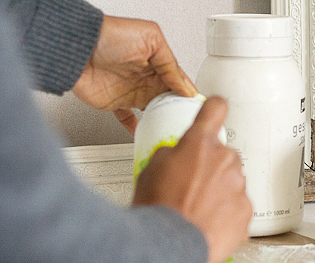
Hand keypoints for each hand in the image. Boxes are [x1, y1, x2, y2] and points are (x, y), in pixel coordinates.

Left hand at [72, 15, 196, 133]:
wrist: (76, 49)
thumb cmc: (108, 36)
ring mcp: (131, 91)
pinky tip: (144, 133)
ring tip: (171, 127)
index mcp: (157, 62)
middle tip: (186, 120)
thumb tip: (185, 86)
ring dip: (161, 119)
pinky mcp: (115, 103)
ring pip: (152, 110)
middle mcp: (145, 77)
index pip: (179, 80)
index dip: (189, 93)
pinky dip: (135, 127)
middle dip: (178, 109)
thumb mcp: (151, 40)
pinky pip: (127, 118)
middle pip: (168, 98)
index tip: (197, 106)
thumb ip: (170, 64)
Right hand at [132, 97, 251, 262]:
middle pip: (224, 156)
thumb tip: (181, 154)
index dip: (215, 108)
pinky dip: (226, 215)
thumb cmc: (158, 209)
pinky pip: (238, 208)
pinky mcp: (247, 212)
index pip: (215, 110)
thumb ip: (173, 153)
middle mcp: (225, 160)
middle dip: (211, 168)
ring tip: (196, 211)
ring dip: (219, 193)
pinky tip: (207, 224)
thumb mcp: (151, 168)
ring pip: (232, 183)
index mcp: (199, 144)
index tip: (217, 109)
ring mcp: (239, 187)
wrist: (169, 245)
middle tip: (191, 188)